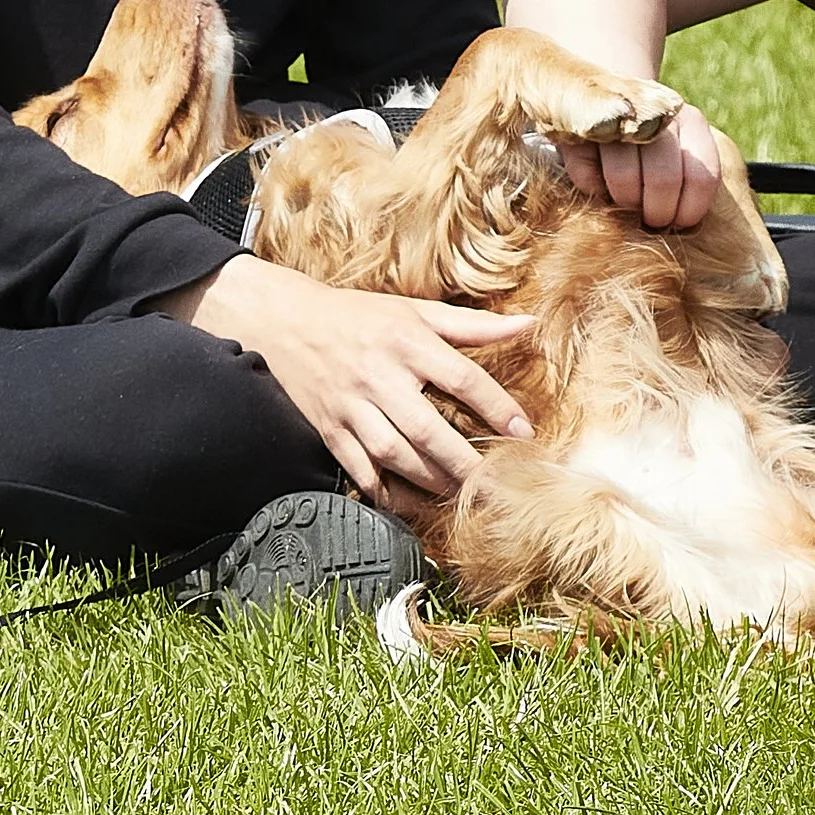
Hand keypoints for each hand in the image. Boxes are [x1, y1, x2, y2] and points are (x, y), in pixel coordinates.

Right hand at [159, 252, 535, 507]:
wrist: (287, 322)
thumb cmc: (361, 316)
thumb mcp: (416, 311)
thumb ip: (473, 326)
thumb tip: (528, 324)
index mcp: (408, 341)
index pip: (463, 378)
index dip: (497, 407)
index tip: (524, 433)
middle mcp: (380, 376)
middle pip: (429, 428)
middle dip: (466, 462)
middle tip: (497, 486)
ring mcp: (352, 407)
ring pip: (395, 455)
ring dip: (432, 481)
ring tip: (463, 495)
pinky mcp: (330, 431)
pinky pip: (360, 471)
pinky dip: (386, 493)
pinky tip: (411, 504)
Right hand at [559, 96, 723, 228]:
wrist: (603, 114)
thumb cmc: (654, 154)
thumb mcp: (682, 160)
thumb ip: (692, 183)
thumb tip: (690, 225)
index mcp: (692, 123)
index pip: (702, 177)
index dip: (689, 211)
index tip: (677, 224)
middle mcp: (658, 114)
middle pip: (664, 179)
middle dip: (656, 213)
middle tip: (649, 221)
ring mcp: (615, 116)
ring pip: (623, 177)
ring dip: (624, 204)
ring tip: (626, 203)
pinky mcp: (578, 128)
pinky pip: (588, 177)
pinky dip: (594, 192)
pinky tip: (600, 185)